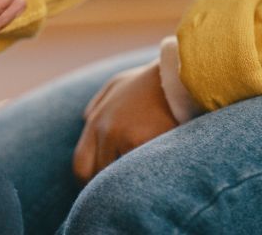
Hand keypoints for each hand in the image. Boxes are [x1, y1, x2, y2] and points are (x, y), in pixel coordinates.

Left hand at [72, 60, 178, 183]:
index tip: (101, 186)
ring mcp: (126, 137)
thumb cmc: (151, 81)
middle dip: (106, 185)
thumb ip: (98, 105)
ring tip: (142, 175)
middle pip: (96, 176)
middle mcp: (106, 131)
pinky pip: (142, 170)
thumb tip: (85, 120)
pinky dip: (148, 174)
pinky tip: (158, 169)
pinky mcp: (149, 143)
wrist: (181, 73)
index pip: (80, 165)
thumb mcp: (117, 85)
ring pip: (119, 175)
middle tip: (122, 188)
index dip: (88, 181)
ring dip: (129, 179)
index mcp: (97, 121)